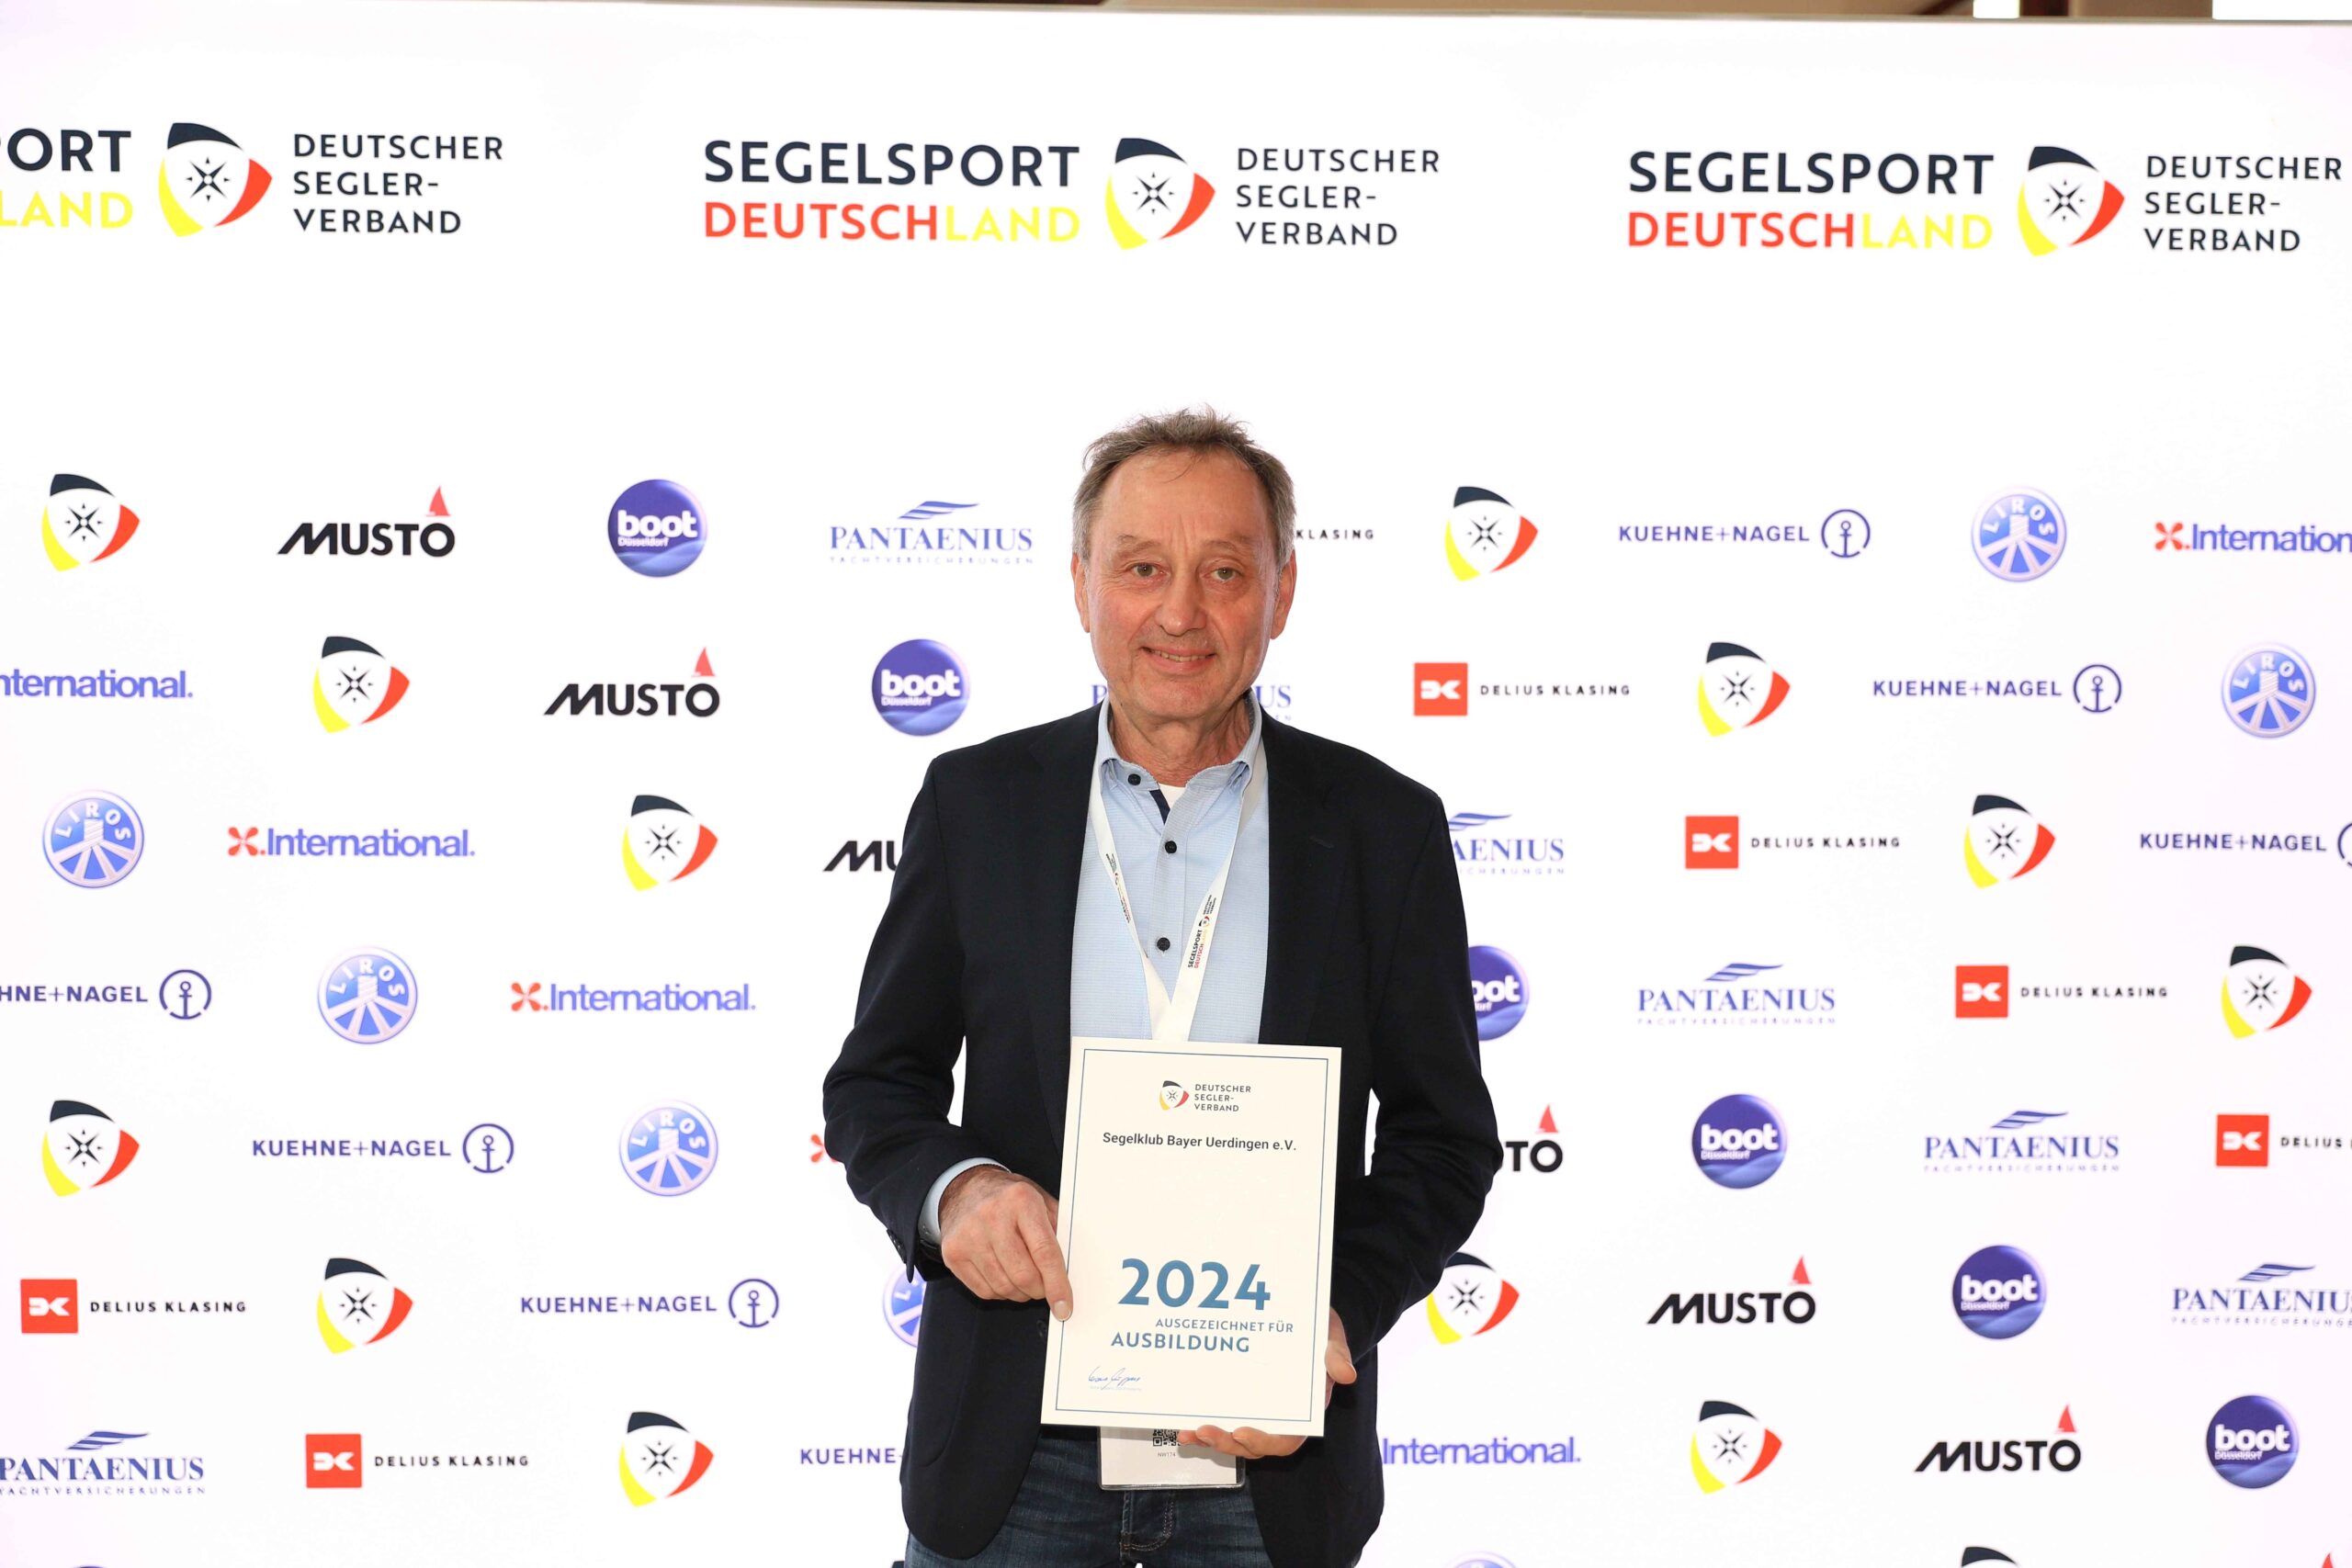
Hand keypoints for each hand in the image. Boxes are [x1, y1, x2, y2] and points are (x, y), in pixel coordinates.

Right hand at [937, 1165, 1072, 1319]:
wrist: (965, 1189)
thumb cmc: (1008, 1198)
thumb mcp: (1040, 1201)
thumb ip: (1058, 1231)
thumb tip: (1070, 1271)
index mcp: (1021, 1200)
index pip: (1044, 1252)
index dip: (1057, 1284)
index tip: (1064, 1305)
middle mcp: (992, 1216)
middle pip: (1024, 1275)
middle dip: (1039, 1290)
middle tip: (1044, 1286)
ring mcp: (968, 1236)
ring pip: (1004, 1287)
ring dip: (1021, 1293)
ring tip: (1024, 1278)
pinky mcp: (953, 1253)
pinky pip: (984, 1291)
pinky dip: (1001, 1293)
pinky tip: (1004, 1275)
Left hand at [1177, 1309, 1353, 1459]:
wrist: (1301, 1313)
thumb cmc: (1319, 1329)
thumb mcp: (1331, 1335)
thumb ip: (1336, 1353)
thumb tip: (1347, 1374)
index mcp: (1304, 1409)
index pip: (1287, 1439)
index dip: (1264, 1442)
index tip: (1242, 1432)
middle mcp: (1279, 1416)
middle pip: (1254, 1445)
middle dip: (1227, 1443)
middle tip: (1203, 1430)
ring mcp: (1257, 1409)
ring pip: (1234, 1437)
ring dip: (1210, 1439)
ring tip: (1188, 1431)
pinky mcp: (1239, 1398)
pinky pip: (1222, 1419)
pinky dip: (1202, 1425)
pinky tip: (1183, 1422)